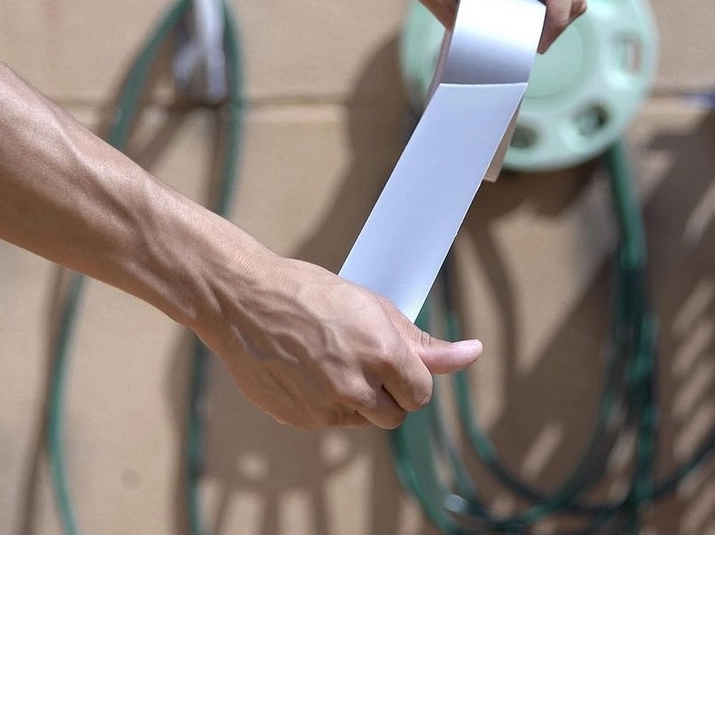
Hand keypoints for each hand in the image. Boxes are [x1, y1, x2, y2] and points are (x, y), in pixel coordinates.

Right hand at [199, 249, 482, 430]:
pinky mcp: (299, 418)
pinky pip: (329, 421)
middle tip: (364, 361)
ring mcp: (324, 407)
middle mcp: (355, 385)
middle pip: (396, 415)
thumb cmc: (308, 294)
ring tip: (335, 363)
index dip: (412, 378)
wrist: (242, 302)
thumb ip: (421, 342)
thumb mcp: (372, 307)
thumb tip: (471, 353)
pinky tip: (308, 371)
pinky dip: (326, 403)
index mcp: (381, 353)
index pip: (421, 393)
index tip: (398, 365)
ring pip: (363, 420)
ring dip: (360, 401)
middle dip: (388, 394)